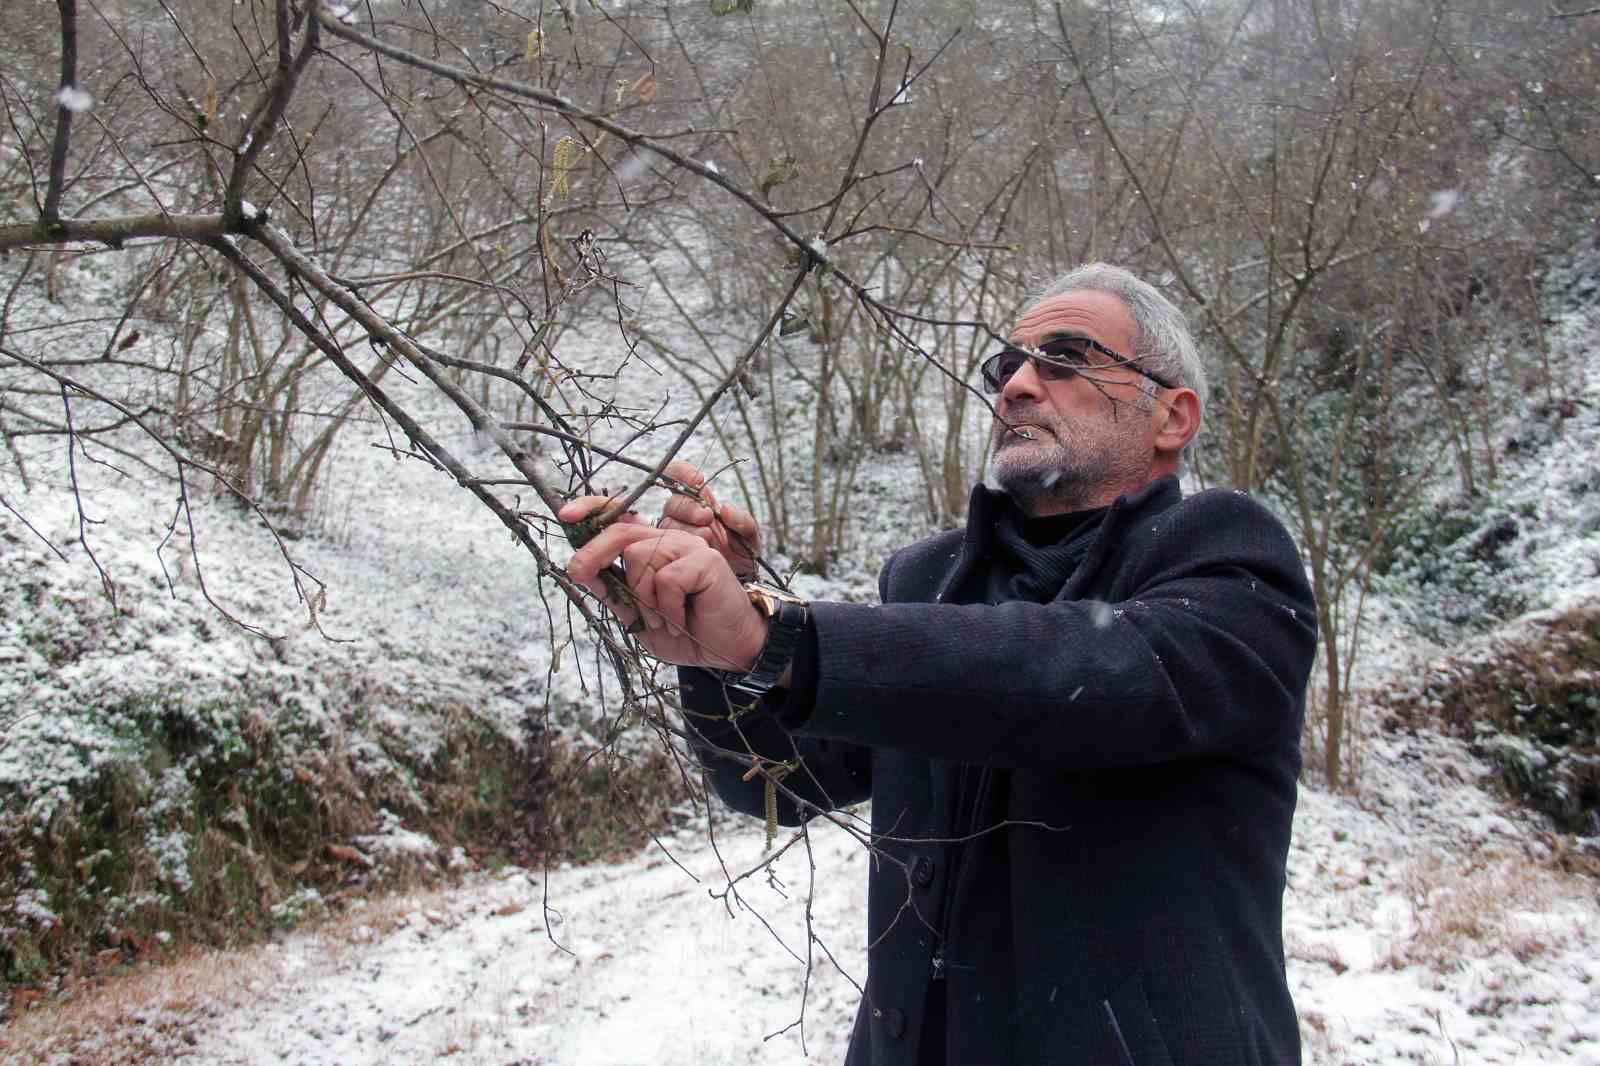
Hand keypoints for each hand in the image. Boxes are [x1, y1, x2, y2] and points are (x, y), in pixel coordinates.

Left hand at [559, 495, 766, 672]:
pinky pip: (666, 579)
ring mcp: (690, 547)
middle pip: (622, 531)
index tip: (564, 516)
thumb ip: (616, 594)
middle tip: (577, 572)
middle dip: (593, 552)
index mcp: (653, 550)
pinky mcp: (705, 559)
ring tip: (665, 621)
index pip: (622, 521)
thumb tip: (581, 572)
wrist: (729, 651)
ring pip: (639, 556)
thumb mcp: (640, 618)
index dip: (593, 511)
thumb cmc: (688, 634)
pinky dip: (669, 609)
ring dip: (644, 599)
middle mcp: (671, 541)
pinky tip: (683, 622)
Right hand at [656, 460, 761, 580]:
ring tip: (706, 541)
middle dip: (689, 508)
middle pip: (672, 503)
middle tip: (707, 518)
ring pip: (667, 524)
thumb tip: (726, 510)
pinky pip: (659, 546)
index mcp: (699, 503)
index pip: (678, 477)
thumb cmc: (741, 558)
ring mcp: (671, 535)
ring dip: (685, 530)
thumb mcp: (750, 540)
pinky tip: (686, 552)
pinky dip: (670, 546)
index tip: (697, 480)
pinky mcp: (664, 555)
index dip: (682, 473)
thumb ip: (744, 522)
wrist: (734, 587)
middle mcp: (681, 516)